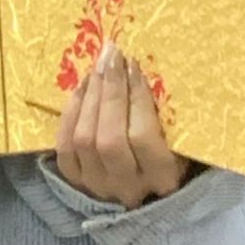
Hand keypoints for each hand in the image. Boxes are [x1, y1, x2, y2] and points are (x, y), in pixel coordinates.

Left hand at [54, 39, 193, 209]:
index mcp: (163, 178)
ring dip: (90, 96)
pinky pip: (65, 145)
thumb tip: (139, 67)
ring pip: (84, 139)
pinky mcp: (76, 181)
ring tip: (98, 67)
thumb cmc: (172, 150)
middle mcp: (128, 187)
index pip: (143, 137)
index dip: (136, 97)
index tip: (133, 64)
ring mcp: (98, 186)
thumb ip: (164, 111)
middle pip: (110, 139)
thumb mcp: (179, 135)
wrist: (147, 187)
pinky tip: (81, 88)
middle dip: (110, 91)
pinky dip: (71, 113)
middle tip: (111, 56)